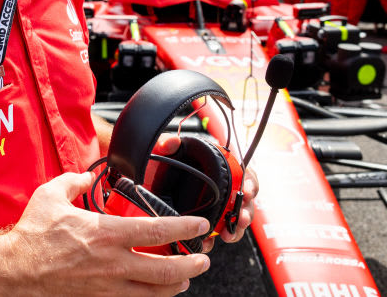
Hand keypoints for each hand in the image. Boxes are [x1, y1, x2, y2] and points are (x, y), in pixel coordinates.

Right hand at [0, 171, 210, 293]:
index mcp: (106, 233)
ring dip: (175, 284)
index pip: (156, 230)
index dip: (183, 228)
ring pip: (154, 291)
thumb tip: (85, 176)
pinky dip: (150, 296)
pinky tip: (154, 291)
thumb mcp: (51, 195)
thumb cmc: (33, 234)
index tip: (199, 225)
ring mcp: (109, 285)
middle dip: (191, 265)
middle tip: (203, 258)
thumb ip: (73, 181)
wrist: (16, 270)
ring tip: (186, 277)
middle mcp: (113, 262)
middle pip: (166, 270)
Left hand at [148, 135, 256, 251]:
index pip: (241, 172)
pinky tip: (208, 242)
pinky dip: (213, 239)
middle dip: (246, 210)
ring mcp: (209, 207)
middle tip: (241, 217)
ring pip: (232, 219)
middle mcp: (215, 188)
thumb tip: (172, 143)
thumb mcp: (158, 151)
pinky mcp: (197, 223)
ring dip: (235, 228)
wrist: (137, 186)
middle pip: (242, 200)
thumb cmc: (152, 165)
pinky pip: (212, 233)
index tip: (248, 189)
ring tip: (229, 234)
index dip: (249, 180)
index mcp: (212, 167)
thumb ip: (164, 144)